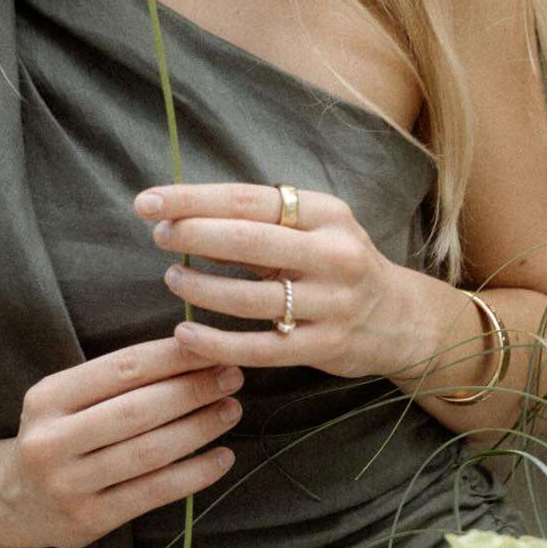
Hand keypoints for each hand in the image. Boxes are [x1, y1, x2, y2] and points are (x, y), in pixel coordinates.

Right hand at [0, 338, 244, 547]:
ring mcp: (69, 485)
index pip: (122, 368)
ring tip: (231, 409)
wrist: (12, 501)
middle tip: (232, 376)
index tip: (213, 347)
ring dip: (199, 428)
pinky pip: (153, 493)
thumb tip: (192, 349)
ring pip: (149, 452)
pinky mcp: (89, 520)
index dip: (174, 356)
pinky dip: (194, 474)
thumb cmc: (57, 436)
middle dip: (193, 390)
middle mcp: (52, 441)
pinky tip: (222, 457)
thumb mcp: (66, 399)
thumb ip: (115, 379)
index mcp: (48, 398)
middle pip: (138, 410)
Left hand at [135, 180, 416, 379]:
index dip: (193, 199)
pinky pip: (259, 348)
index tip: (148, 201)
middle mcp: (333, 255)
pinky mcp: (324, 346)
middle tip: (159, 235)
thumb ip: (260, 224)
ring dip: (200, 287)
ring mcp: (331, 304)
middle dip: (192, 235)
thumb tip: (185, 217)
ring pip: (250, 298)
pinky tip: (185, 333)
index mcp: (326, 215)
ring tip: (173, 278)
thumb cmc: (337, 264)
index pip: (249, 200)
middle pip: (249, 242)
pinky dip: (216, 342)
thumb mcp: (314, 230)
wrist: (398, 318)